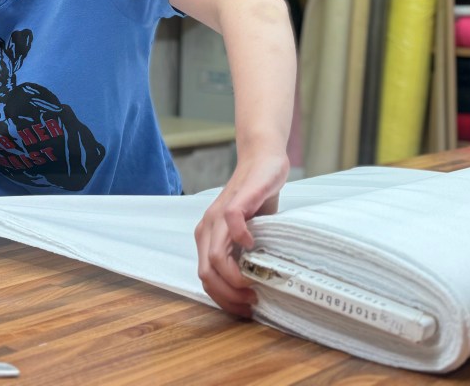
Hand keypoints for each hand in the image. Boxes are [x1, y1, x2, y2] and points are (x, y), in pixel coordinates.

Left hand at [195, 150, 288, 316]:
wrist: (263, 159)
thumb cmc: (257, 198)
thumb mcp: (249, 233)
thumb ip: (245, 255)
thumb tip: (256, 287)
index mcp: (207, 237)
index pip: (205, 278)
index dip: (222, 299)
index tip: (244, 309)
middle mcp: (207, 227)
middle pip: (206, 273)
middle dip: (228, 295)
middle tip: (251, 302)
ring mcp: (219, 214)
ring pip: (214, 256)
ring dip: (233, 277)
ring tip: (254, 286)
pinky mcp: (237, 200)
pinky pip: (231, 224)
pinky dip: (242, 240)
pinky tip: (256, 246)